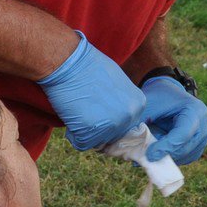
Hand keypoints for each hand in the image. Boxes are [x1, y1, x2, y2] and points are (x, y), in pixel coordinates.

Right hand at [37, 33, 145, 150]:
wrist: (68, 62)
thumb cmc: (89, 67)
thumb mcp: (117, 83)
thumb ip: (122, 103)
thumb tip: (116, 118)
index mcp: (138, 105)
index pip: (125, 126)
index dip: (109, 120)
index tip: (97, 107)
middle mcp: (128, 117)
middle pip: (112, 136)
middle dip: (98, 127)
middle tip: (85, 107)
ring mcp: (111, 126)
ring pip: (97, 141)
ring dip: (85, 131)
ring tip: (79, 109)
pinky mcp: (91, 132)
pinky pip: (81, 143)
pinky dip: (73, 134)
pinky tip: (71, 115)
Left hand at [140, 76, 206, 163]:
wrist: (170, 95)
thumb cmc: (158, 98)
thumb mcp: (149, 105)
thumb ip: (141, 123)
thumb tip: (130, 145)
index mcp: (195, 110)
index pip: (182, 135)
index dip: (165, 147)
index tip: (148, 155)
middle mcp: (205, 125)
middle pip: (185, 149)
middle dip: (164, 155)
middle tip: (143, 159)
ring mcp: (204, 138)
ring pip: (185, 157)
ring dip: (166, 158)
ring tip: (147, 154)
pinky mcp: (199, 146)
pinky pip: (185, 158)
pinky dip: (170, 158)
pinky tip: (157, 152)